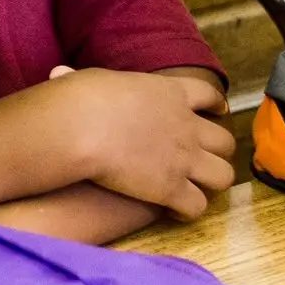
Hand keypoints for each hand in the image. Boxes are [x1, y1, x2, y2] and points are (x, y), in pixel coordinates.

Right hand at [46, 67, 232, 218]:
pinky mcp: (171, 188)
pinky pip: (196, 206)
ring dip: (211, 182)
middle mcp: (187, 125)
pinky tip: (175, 211)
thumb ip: (91, 83)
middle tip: (201, 158)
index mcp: (171, 93)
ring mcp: (184, 158)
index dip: (216, 105)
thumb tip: (60, 72)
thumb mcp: (93, 80)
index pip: (209, 95)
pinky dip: (189, 211)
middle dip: (217, 151)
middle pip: (225, 141)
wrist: (83, 128)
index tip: (217, 111)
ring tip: (194, 188)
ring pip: (223, 176)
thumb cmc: (82, 99)